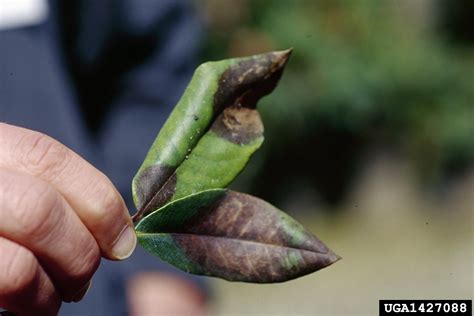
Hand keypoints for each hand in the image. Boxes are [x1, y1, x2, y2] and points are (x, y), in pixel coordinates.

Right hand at [0, 123, 136, 314]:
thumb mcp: (7, 187)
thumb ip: (46, 194)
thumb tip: (117, 233)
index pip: (48, 158)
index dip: (100, 203)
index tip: (122, 241)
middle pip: (39, 211)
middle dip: (79, 254)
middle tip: (81, 279)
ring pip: (18, 270)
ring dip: (50, 296)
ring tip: (48, 301)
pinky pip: (5, 288)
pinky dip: (27, 311)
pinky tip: (19, 310)